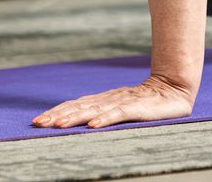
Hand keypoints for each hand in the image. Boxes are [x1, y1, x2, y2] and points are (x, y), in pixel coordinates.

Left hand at [31, 75, 194, 128]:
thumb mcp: (120, 107)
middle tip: (38, 123)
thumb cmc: (146, 102)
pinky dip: (104, 119)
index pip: (74, 105)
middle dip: (57, 115)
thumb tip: (79, 119)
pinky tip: (92, 125)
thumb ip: (102, 111)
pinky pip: (118, 114)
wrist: (174, 87)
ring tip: (57, 125)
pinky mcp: (137, 107)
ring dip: (74, 118)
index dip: (56, 112)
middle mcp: (108, 99)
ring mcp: (122, 102)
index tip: (37, 121)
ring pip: (93, 110)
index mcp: (102, 100)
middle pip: (78, 107)